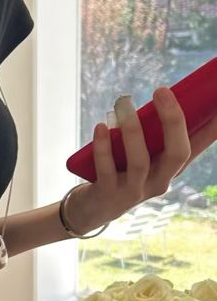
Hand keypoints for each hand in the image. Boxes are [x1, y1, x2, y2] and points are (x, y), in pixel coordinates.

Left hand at [69, 86, 214, 229]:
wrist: (94, 209)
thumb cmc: (123, 172)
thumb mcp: (145, 155)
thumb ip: (155, 134)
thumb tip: (164, 96)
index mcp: (172, 168)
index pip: (199, 145)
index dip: (212, 127)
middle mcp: (160, 181)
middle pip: (177, 154)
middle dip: (173, 121)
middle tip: (162, 90)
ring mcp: (135, 191)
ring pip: (140, 162)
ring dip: (132, 131)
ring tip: (124, 104)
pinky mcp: (108, 194)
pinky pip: (106, 169)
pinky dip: (103, 147)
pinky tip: (101, 127)